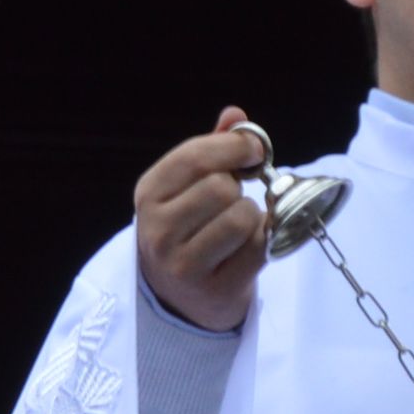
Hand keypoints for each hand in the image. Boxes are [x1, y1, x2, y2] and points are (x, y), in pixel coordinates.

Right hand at [132, 105, 270, 334]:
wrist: (179, 298)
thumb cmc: (189, 229)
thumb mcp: (187, 186)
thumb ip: (211, 148)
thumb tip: (235, 115)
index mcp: (148, 194)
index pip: (195, 157)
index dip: (234, 146)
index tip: (253, 149)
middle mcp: (158, 230)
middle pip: (221, 188)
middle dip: (238, 189)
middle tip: (234, 199)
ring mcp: (183, 264)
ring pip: (241, 217)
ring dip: (251, 216)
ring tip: (238, 225)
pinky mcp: (214, 289)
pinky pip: (258, 248)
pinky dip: (264, 241)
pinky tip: (248, 245)